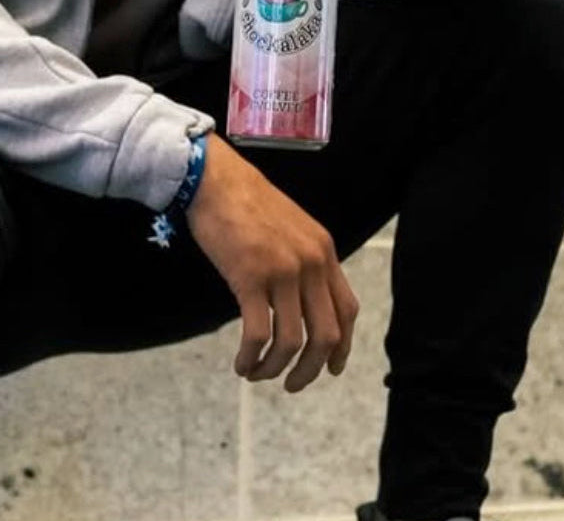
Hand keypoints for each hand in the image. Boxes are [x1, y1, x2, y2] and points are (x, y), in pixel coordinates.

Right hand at [186, 134, 358, 391]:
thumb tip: (301, 303)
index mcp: (324, 251)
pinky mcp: (250, 277)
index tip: (329, 368)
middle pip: (326, 334)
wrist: (216, 179)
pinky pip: (258, 334)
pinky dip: (252, 358)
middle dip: (310, 369)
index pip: (347, 310)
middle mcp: (311, 263)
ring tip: (258, 374)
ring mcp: (282, 270)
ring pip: (293, 341)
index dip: (342, 346)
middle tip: (292, 385)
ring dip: (276, 368)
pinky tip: (241, 364)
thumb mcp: (291, 228)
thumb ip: (303, 261)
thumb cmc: (247, 202)